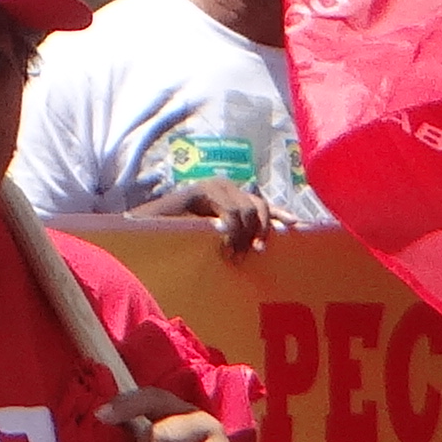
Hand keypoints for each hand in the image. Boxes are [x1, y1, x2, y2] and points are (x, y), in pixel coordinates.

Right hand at [119, 178, 279, 251]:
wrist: (146, 229)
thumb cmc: (177, 238)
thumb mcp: (214, 237)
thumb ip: (234, 235)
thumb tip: (260, 246)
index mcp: (230, 197)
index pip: (261, 203)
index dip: (278, 214)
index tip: (296, 226)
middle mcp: (225, 186)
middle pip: (259, 206)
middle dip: (260, 231)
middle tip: (253, 253)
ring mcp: (214, 186)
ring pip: (246, 211)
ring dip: (243, 236)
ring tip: (232, 255)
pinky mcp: (203, 191)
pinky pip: (230, 213)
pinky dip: (230, 231)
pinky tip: (223, 243)